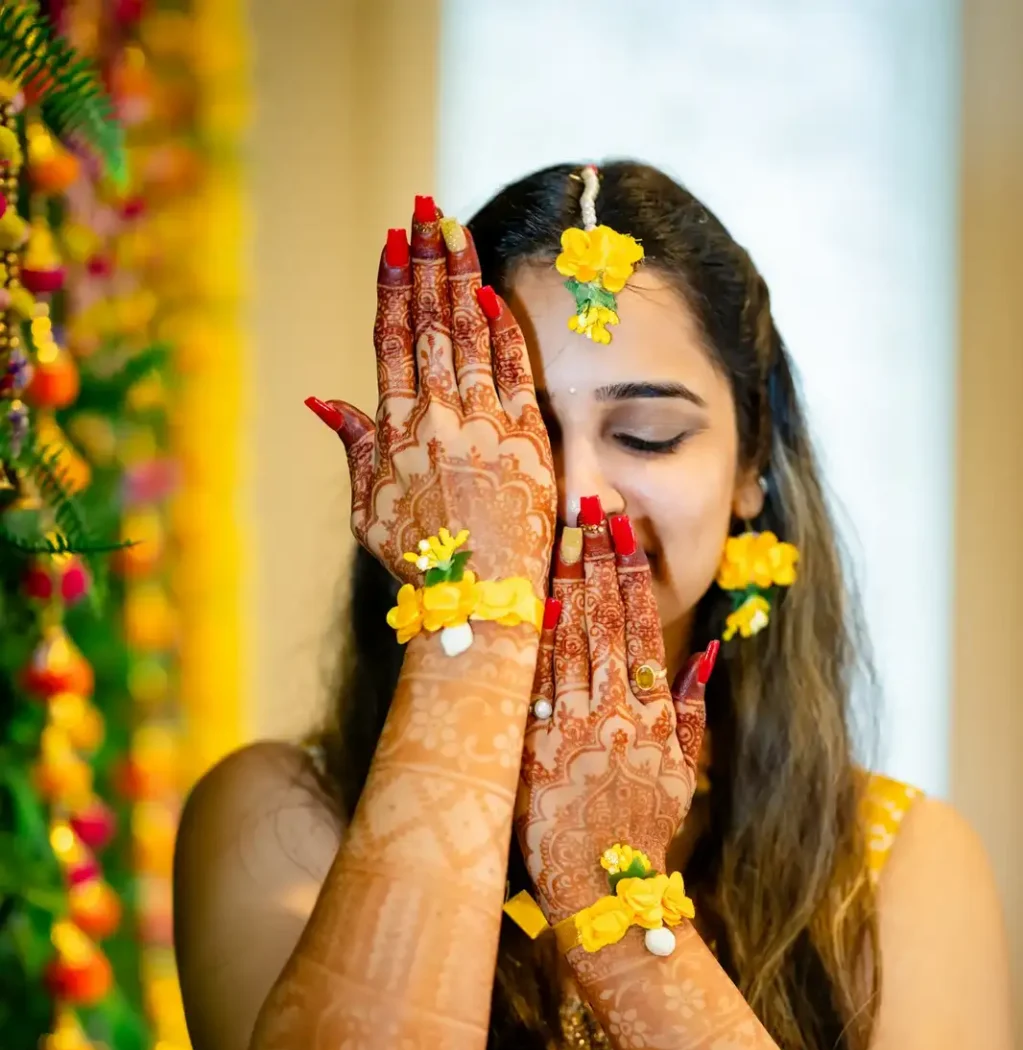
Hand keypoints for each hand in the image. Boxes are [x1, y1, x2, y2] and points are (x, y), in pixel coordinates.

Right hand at [306, 199, 555, 594]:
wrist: (476, 598)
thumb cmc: (420, 565)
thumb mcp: (368, 510)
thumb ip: (354, 446)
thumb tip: (322, 399)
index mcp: (394, 429)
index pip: (391, 340)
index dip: (392, 286)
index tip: (392, 244)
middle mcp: (435, 415)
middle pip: (429, 323)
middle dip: (425, 261)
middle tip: (423, 210)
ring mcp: (482, 422)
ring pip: (468, 333)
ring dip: (460, 275)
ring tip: (453, 228)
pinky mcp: (525, 436)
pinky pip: (513, 369)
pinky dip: (501, 328)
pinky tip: (492, 288)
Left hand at [515, 507, 716, 923]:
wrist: (603, 886)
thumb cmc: (643, 829)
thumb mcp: (681, 769)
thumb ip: (692, 709)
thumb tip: (706, 654)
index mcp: (653, 712)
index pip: (642, 626)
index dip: (631, 572)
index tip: (621, 527)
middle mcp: (616, 710)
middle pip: (606, 619)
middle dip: (596, 557)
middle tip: (587, 504)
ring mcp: (576, 726)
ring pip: (572, 640)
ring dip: (566, 581)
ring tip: (558, 532)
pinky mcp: (539, 747)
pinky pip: (537, 682)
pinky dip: (537, 639)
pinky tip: (533, 598)